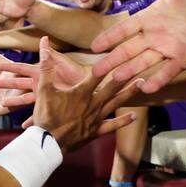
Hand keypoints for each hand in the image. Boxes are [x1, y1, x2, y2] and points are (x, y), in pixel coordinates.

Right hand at [30, 37, 138, 152]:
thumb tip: (44, 43)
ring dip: (129, 93)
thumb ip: (46, 66)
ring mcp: (95, 119)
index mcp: (81, 93)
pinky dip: (123, 121)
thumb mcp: (43, 89)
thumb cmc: (45, 115)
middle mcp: (92, 104)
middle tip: (140, 66)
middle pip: (112, 88)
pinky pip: (112, 125)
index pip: (98, 74)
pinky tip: (134, 117)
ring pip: (115, 104)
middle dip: (126, 76)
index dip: (109, 63)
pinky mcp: (95, 131)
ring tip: (141, 84)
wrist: (47, 143)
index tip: (121, 53)